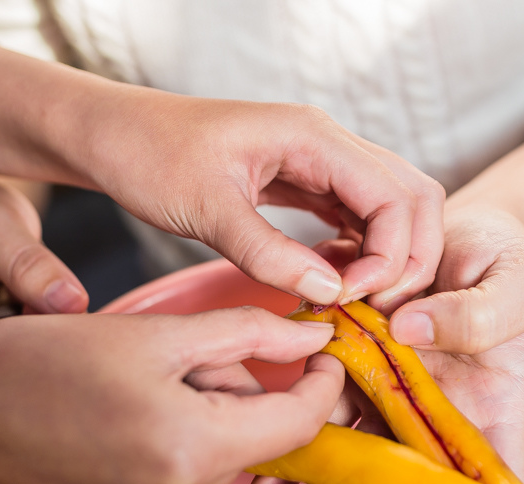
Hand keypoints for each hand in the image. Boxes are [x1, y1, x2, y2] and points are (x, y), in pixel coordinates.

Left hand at [0, 37, 444, 309]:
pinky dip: (360, 252)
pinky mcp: (303, 183)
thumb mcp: (205, 207)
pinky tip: (338, 281)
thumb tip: (333, 293)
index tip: (353, 298)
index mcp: (313, 137)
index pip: (395, 198)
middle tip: (378, 307)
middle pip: (411, 198)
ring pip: (388, 208)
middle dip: (409, 258)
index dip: (390, 257)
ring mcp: (318, 162)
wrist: (111, 136)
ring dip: (388, 257)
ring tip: (359, 302)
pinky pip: (353, 216)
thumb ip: (270, 251)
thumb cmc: (146, 154)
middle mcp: (327, 144)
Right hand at [0, 309, 342, 483]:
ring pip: (219, 471)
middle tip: (176, 368)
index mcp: (191, 450)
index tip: (321, 357)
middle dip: (236, 399)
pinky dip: (175, 470)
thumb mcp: (156, 333)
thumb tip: (319, 339)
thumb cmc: (46, 363)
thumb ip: (251, 335)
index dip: (321, 386)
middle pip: (253, 444)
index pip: (299, 425)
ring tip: (140, 404)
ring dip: (203, 432)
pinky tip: (126, 444)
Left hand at [246, 205, 523, 483]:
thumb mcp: (514, 284)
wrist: (462, 234)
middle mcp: (435, 417)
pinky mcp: (353, 368)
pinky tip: (263, 470)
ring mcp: (391, 397)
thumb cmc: (506, 266)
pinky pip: (320, 410)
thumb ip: (475, 314)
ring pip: (354, 459)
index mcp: (489, 410)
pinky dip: (294, 441)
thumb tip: (412, 331)